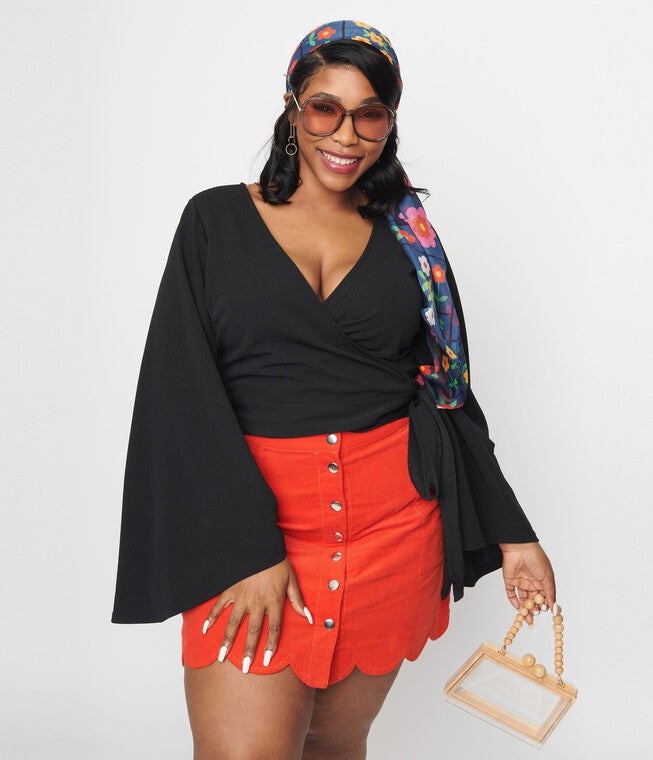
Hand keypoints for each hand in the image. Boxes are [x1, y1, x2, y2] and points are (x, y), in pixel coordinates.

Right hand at [203, 558, 311, 672]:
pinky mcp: (231, 589)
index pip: (274, 628)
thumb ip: (298, 600)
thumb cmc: (277, 562)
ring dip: (227, 640)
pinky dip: (212, 617)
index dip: (271, 645)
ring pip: (233, 623)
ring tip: (221, 657)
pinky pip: (220, 605)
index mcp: (274, 600)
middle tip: (244, 668)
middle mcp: (257, 602)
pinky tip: (206, 630)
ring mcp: (242, 596)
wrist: (260, 545)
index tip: (266, 661)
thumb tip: (309, 618)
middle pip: (253, 631)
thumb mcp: (291, 579)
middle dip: (248, 651)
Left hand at [500, 541, 555, 624]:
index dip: (544, 605)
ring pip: (523, 599)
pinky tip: (518, 608)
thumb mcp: (547, 577)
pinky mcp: (510, 580)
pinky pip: (510, 593)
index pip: (544, 597)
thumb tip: (555, 609)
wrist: (520, 547)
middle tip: (535, 615)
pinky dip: (513, 601)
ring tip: (528, 618)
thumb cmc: (537, 559)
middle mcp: (531, 582)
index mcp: (542, 581)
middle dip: (535, 610)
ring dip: (525, 609)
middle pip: (533, 600)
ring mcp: (520, 581)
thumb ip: (550, 593)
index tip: (544, 610)